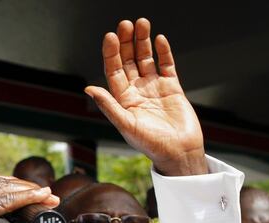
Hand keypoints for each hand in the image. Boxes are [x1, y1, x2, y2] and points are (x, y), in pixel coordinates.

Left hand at [85, 18, 206, 175]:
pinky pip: (166, 65)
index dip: (111, 54)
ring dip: (143, 42)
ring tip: (142, 24)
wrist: (179, 153)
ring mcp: (154, 88)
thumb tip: (89, 88)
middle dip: (126, 42)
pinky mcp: (172, 87)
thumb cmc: (151, 145)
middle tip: (125, 24)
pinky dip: (163, 52)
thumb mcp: (126, 125)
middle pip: (128, 61)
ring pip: (146, 59)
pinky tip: (159, 39)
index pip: (113, 71)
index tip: (111, 37)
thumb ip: (109, 106)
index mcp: (122, 100)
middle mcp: (136, 91)